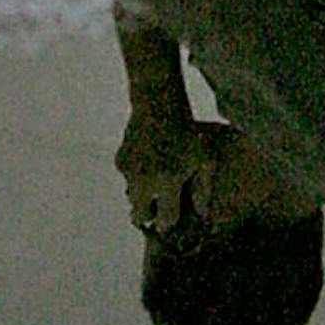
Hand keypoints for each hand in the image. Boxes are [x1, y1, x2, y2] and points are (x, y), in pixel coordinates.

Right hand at [115, 106, 207, 237]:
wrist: (159, 103)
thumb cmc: (187, 132)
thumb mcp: (203, 159)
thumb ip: (203, 190)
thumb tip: (202, 216)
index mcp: (168, 181)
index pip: (165, 221)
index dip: (170, 221)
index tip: (172, 215)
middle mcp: (146, 180)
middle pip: (142, 216)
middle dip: (151, 213)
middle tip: (160, 204)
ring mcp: (130, 170)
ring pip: (133, 198)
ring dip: (142, 194)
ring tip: (157, 174)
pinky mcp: (120, 161)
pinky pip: (127, 180)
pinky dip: (135, 176)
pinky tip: (148, 160)